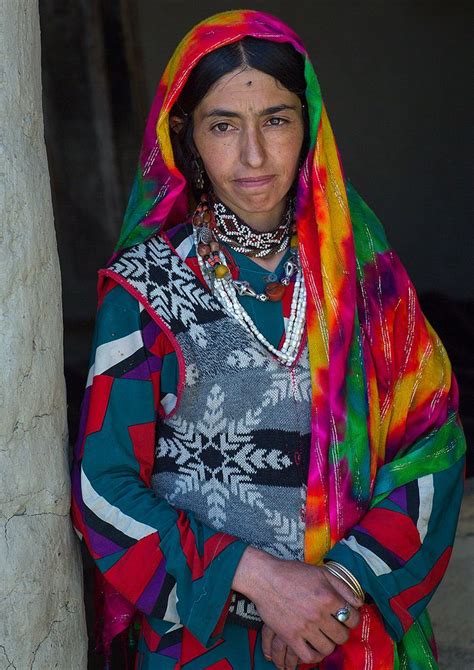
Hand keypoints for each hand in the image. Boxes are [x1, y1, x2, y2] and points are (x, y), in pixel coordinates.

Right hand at [233, 548, 362, 665]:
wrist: (265, 578)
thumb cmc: (293, 573)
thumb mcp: (321, 572)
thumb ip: (343, 587)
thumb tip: (358, 603)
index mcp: (328, 597)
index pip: (352, 618)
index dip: (352, 618)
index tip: (345, 617)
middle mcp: (319, 614)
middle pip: (342, 636)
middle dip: (341, 632)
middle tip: (334, 626)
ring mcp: (304, 627)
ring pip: (328, 648)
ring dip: (329, 643)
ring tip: (324, 635)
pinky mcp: (290, 637)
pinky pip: (308, 657)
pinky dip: (314, 656)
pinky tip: (314, 648)